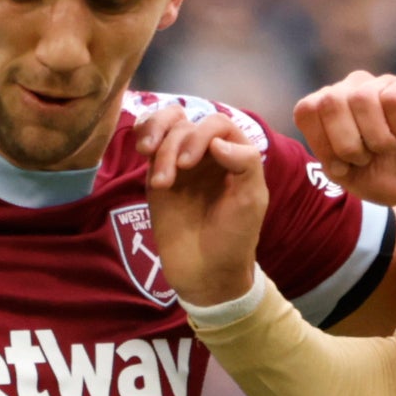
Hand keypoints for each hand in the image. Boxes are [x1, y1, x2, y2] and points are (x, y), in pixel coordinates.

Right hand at [139, 108, 272, 306]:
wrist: (206, 272)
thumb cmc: (234, 238)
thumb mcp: (252, 200)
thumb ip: (246, 163)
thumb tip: (217, 142)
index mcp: (235, 155)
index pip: (216, 123)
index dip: (202, 134)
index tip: (191, 163)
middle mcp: (208, 154)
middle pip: (186, 122)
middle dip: (177, 141)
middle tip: (175, 172)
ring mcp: (181, 163)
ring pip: (165, 126)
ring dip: (156, 136)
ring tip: (148, 159)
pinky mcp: (157, 175)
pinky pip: (149, 143)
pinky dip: (144, 136)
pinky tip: (142, 150)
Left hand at [291, 71, 395, 257]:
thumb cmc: (386, 178)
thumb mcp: (346, 174)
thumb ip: (324, 149)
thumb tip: (320, 116)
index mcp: (332, 108)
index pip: (307, 110)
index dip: (322, 143)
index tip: (343, 167)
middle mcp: (354, 88)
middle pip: (330, 101)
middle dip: (347, 143)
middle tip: (367, 158)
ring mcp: (383, 84)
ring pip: (362, 98)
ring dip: (376, 138)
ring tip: (390, 149)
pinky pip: (395, 98)